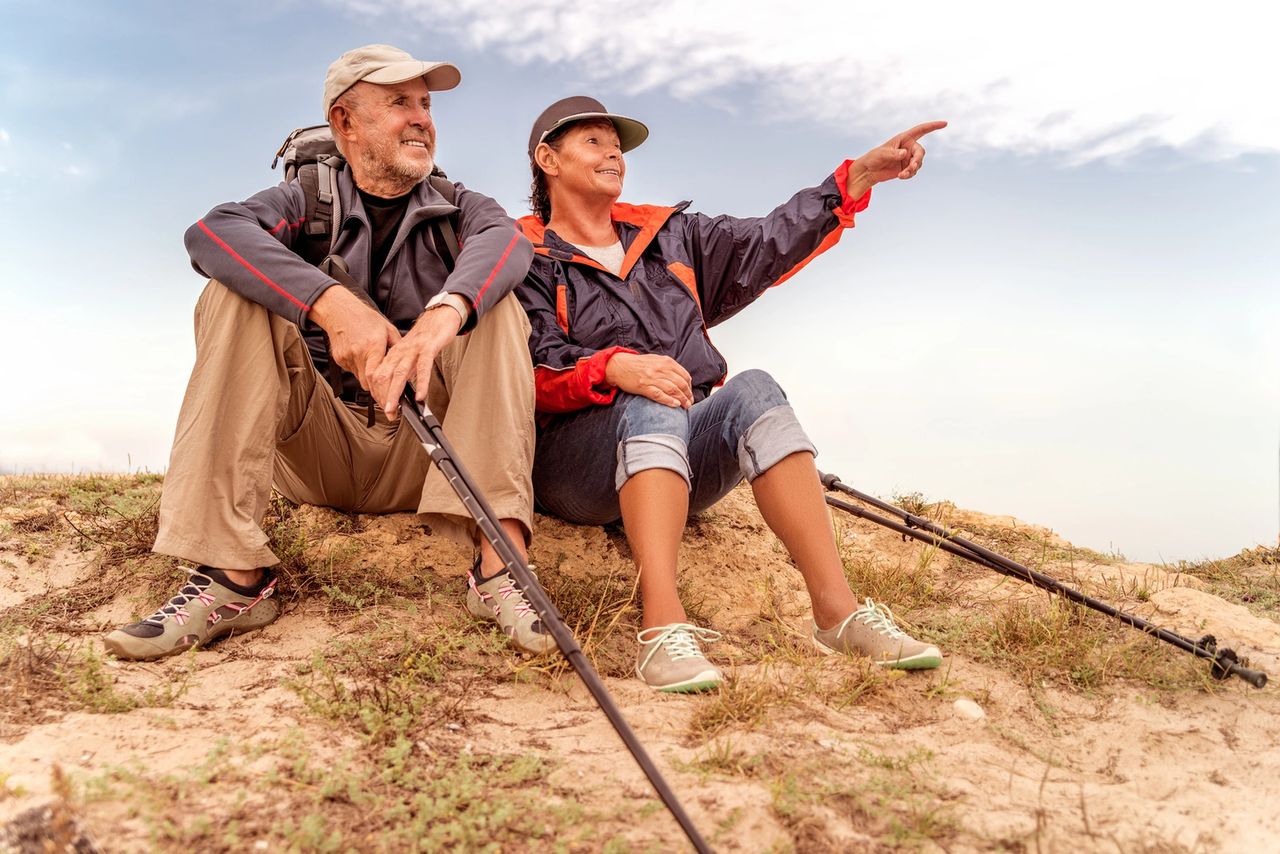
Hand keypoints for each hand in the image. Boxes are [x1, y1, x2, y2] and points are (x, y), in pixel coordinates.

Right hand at [310, 285, 400, 391]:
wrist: (339, 311)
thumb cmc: (364, 318)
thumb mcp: (387, 329)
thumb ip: (398, 347)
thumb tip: (408, 362)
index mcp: (373, 345)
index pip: (377, 376)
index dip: (383, 391)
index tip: (391, 401)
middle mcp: (358, 353)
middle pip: (368, 383)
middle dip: (378, 392)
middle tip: (387, 399)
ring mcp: (347, 357)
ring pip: (361, 379)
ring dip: (370, 380)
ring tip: (376, 371)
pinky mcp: (339, 360)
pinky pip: (353, 372)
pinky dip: (360, 371)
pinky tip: (363, 360)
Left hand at [368, 305, 460, 419]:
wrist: (439, 317)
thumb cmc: (425, 338)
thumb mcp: (409, 355)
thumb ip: (403, 370)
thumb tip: (398, 390)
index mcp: (393, 355)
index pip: (378, 376)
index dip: (378, 394)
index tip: (383, 408)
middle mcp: (400, 352)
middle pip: (384, 377)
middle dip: (383, 398)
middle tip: (387, 414)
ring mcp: (413, 350)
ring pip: (399, 374)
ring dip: (395, 394)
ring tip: (394, 409)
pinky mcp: (428, 348)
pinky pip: (423, 368)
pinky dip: (422, 383)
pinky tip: (421, 396)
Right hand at [605, 353, 693, 408]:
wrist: (619, 365)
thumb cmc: (638, 364)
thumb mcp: (656, 360)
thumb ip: (669, 367)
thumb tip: (682, 378)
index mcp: (666, 362)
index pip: (684, 375)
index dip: (689, 386)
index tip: (689, 393)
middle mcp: (661, 369)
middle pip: (681, 384)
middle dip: (688, 395)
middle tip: (690, 403)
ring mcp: (652, 378)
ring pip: (673, 390)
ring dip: (682, 399)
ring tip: (685, 406)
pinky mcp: (644, 387)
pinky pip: (660, 395)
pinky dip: (669, 401)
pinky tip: (675, 405)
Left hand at [846, 121, 947, 197]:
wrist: (870, 171)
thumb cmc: (874, 158)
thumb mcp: (882, 154)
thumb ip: (894, 153)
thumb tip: (905, 153)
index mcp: (904, 138)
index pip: (921, 130)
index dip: (933, 126)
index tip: (945, 123)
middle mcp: (909, 147)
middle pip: (921, 152)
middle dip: (917, 160)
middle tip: (911, 168)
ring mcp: (908, 158)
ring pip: (918, 163)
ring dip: (912, 170)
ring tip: (902, 175)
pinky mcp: (907, 168)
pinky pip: (914, 171)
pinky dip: (909, 175)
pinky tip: (901, 176)